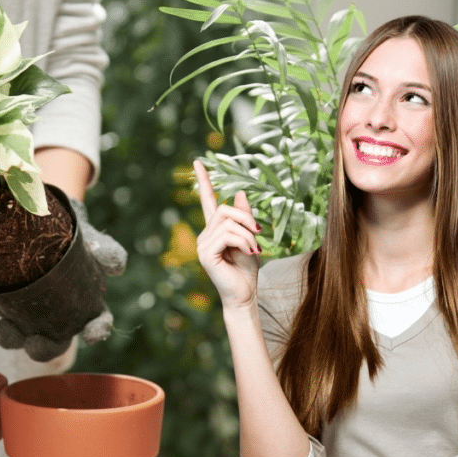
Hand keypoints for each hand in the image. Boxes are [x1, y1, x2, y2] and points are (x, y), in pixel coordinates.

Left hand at [0, 186, 126, 361]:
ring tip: (4, 327)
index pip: (98, 323)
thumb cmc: (69, 227)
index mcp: (87, 301)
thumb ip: (103, 249)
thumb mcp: (87, 232)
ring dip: (12, 338)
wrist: (34, 212)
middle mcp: (58, 314)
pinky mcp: (3, 299)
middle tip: (35, 343)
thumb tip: (115, 268)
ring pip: (21, 336)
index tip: (90, 335)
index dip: (97, 331)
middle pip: (55, 342)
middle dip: (45, 349)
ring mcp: (28, 310)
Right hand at [194, 160, 261, 309]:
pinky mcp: (205, 254)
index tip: (198, 162)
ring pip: (228, 222)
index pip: (207, 200)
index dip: (204, 181)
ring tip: (254, 249)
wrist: (245, 294)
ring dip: (248, 234)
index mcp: (214, 230)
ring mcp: (203, 244)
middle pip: (224, 209)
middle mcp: (205, 234)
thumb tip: (239, 193)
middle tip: (259, 232)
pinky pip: (227, 235)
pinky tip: (249, 253)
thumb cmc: (246, 269)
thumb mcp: (250, 238)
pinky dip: (244, 242)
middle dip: (245, 218)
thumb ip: (244, 217)